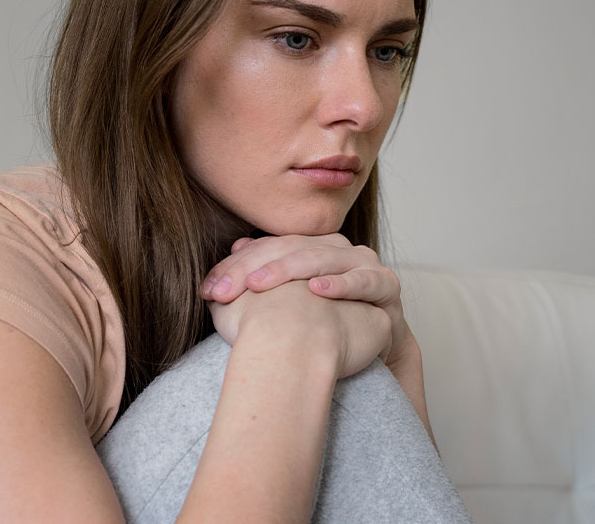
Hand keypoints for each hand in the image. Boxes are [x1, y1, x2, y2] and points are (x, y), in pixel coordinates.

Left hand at [203, 234, 414, 366]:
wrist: (368, 347)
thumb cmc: (324, 324)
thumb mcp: (284, 305)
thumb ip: (259, 278)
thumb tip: (234, 249)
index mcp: (309, 246)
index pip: (268, 247)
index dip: (236, 267)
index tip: (208, 290)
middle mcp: (335, 247)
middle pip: (291, 248)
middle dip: (254, 268)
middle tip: (225, 290)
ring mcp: (363, 262)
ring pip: (323, 256)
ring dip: (291, 269)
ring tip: (260, 283)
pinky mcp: (386, 283)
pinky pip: (364, 280)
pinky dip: (342, 283)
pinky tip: (317, 289)